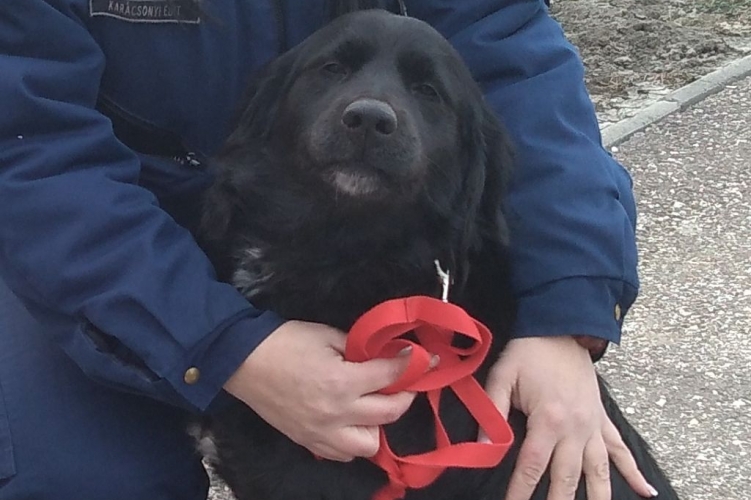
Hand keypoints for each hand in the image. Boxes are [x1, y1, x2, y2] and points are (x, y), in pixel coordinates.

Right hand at [223, 320, 416, 461]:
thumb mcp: (327, 335)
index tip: (424, 357)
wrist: (243, 362)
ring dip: (378, 425)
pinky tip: (351, 421)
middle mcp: (337, 413)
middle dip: (405, 394)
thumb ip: (359, 348)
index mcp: (342, 381)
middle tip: (404, 382)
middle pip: (390, 413)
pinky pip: (343, 453)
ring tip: (373, 405)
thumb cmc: (286, 342)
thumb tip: (383, 354)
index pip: (390, 375)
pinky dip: (354, 440)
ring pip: (369, 444)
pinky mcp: (309, 441)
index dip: (411, 363)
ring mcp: (322, 433)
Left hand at [481, 336, 656, 499]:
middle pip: (568, 478)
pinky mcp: (602, 419)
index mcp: (549, 419)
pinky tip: (647, 492)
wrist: (561, 327)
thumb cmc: (528, 352)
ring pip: (599, 471)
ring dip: (597, 497)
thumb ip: (493, 412)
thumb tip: (483, 447)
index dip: (520, 491)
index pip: (533, 466)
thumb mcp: (503, 376)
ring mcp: (593, 425)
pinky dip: (634, 471)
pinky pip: (621, 449)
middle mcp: (576, 428)